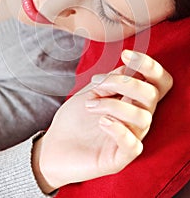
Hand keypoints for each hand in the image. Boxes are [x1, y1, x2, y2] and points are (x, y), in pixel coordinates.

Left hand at [33, 50, 172, 192]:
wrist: (54, 146)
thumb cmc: (75, 118)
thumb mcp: (91, 92)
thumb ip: (111, 80)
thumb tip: (129, 67)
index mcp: (132, 100)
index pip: (158, 82)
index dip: (149, 65)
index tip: (126, 54)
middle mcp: (136, 118)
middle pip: (152, 95)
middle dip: (125, 82)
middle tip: (96, 84)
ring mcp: (130, 138)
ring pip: (143, 117)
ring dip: (113, 105)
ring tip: (89, 105)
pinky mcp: (120, 158)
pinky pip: (133, 145)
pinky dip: (119, 129)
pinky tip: (102, 122)